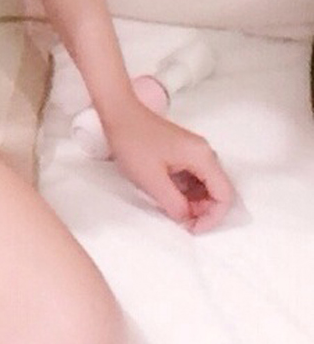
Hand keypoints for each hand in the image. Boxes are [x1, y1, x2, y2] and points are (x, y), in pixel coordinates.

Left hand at [102, 98, 235, 233]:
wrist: (118, 113)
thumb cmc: (133, 143)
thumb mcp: (152, 181)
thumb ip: (175, 204)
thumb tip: (188, 219)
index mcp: (203, 157)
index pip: (225, 195)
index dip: (213, 218)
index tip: (193, 229)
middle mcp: (204, 153)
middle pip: (218, 191)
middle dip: (204, 211)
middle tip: (182, 222)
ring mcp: (194, 152)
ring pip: (206, 186)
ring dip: (194, 203)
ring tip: (173, 210)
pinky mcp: (183, 152)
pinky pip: (193, 178)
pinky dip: (186, 192)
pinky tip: (169, 197)